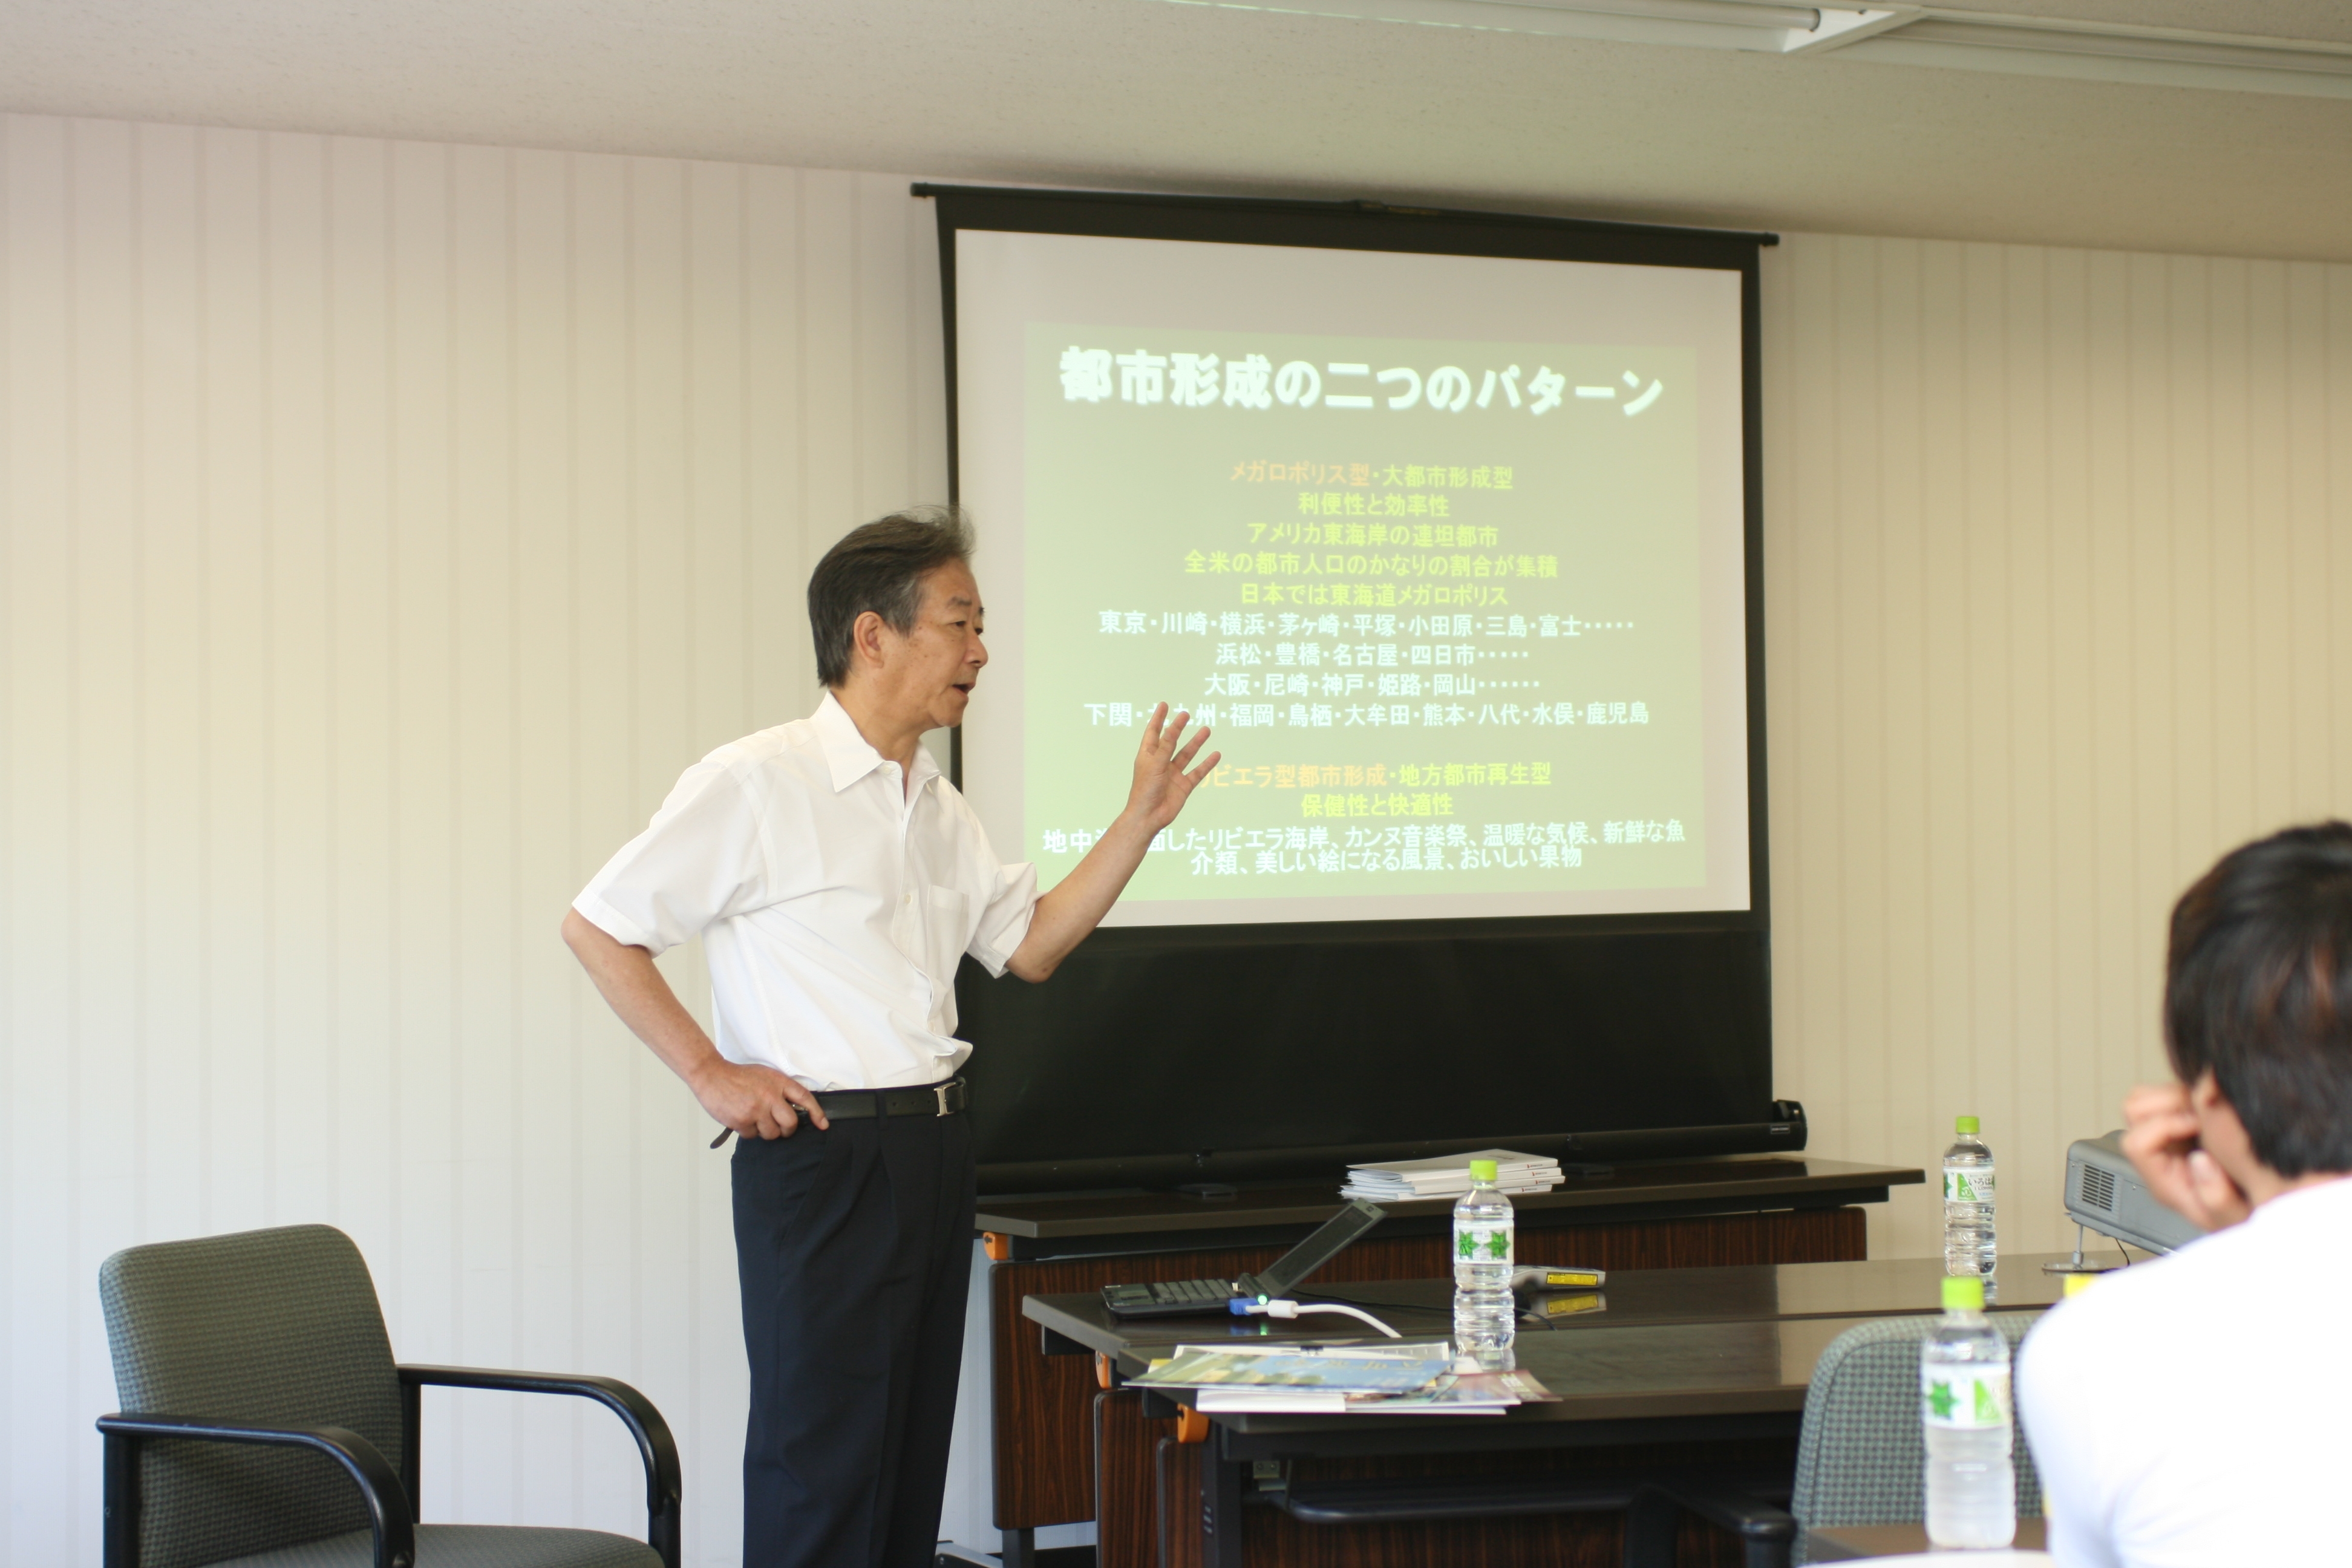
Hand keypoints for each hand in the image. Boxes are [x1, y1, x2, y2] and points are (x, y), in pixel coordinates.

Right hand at [689, 1057, 829, 1140]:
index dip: (816, 1113)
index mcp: (778, 1082)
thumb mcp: (765, 1075)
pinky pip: (752, 1136)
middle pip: (790, 1123)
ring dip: (765, 1130)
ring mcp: (756, 1109)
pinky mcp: (742, 1121)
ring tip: (754, 1118)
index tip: (822, 1124)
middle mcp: (770, 1096)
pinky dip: (748, 1131)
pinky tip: (741, 1118)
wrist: (712, 1075)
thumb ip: (780, 1089)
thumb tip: (794, 1109)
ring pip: (771, 1133)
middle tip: (780, 1128)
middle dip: (786, 1130)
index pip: (804, 1099)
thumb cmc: (738, 1076)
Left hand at [1123, 703, 1219, 834]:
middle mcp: (1160, 763)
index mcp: (1147, 756)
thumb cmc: (1144, 791)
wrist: (1149, 817)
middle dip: (1178, 728)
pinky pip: (1197, 772)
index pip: (1153, 732)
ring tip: (1206, 730)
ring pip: (1186, 754)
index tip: (1164, 705)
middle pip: (1171, 741)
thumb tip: (1172, 729)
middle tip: (1186, 715)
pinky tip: (1216, 754)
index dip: (1158, 718)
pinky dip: (1207, 764)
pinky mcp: (1183, 786)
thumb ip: (1165, 747)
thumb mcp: (1154, 764)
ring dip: (1196, 743)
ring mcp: (1172, 775)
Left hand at [2120, 1081, 2249, 1231]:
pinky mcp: (2184, 1121)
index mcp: (2164, 1181)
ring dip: (2179, 1094)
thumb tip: (2199, 1161)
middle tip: (2205, 1111)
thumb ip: (2218, 1198)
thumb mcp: (2239, 1218)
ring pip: (2147, 1097)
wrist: (2261, 1208)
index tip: (2200, 1125)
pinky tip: (2216, 1107)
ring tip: (2211, 1108)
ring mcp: (2169, 1137)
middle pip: (2135, 1112)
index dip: (2166, 1126)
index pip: (2137, 1144)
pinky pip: (2170, 1092)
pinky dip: (2191, 1091)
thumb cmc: (2247, 1215)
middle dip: (2170, 1103)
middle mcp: (2160, 1156)